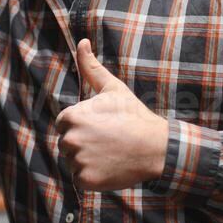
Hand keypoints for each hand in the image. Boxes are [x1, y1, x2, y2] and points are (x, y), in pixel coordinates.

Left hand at [55, 38, 169, 190]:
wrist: (156, 147)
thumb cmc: (133, 116)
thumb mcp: (112, 88)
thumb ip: (91, 67)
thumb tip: (81, 42)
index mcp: (71, 117)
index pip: (66, 124)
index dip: (85, 125)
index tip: (103, 126)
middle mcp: (69, 140)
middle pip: (67, 143)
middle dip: (85, 142)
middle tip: (109, 140)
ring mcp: (77, 161)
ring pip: (74, 161)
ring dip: (88, 159)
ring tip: (110, 152)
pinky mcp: (85, 180)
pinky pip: (81, 178)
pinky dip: (93, 176)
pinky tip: (110, 166)